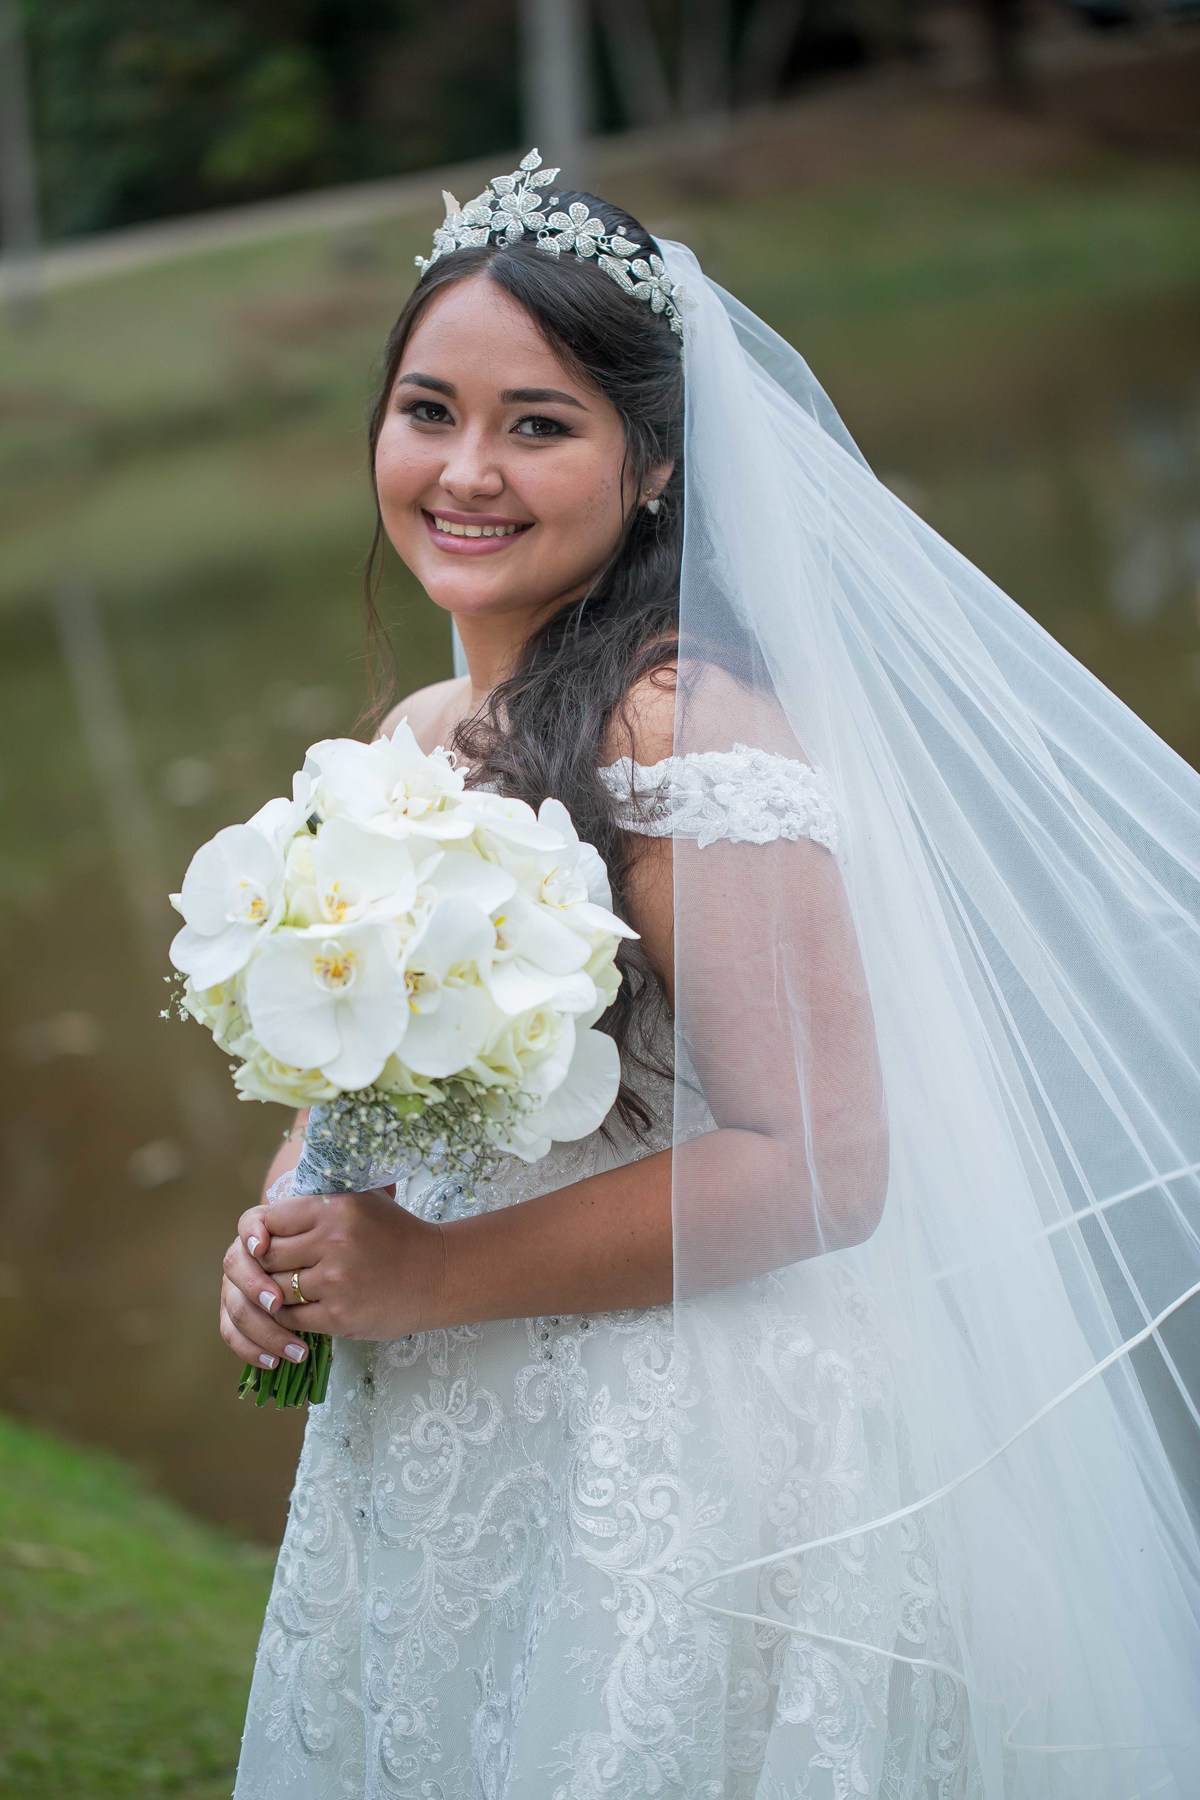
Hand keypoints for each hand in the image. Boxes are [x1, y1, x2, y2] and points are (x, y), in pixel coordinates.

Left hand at [222, 1187, 446, 1357]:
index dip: (265, 1233)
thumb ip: (317, 1201)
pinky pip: (292, 1318)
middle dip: (266, 1265)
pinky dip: (288, 1317)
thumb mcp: (362, 1201)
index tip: (270, 1241)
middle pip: (268, 1257)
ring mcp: (336, 1281)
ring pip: (275, 1289)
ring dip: (275, 1293)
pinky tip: (300, 1309)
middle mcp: (334, 1242)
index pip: (271, 1220)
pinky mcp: (339, 1316)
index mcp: (335, 1208)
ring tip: (284, 1290)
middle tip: (273, 1269)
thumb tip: (263, 1218)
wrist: (436, 1275)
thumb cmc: (395, 1234)